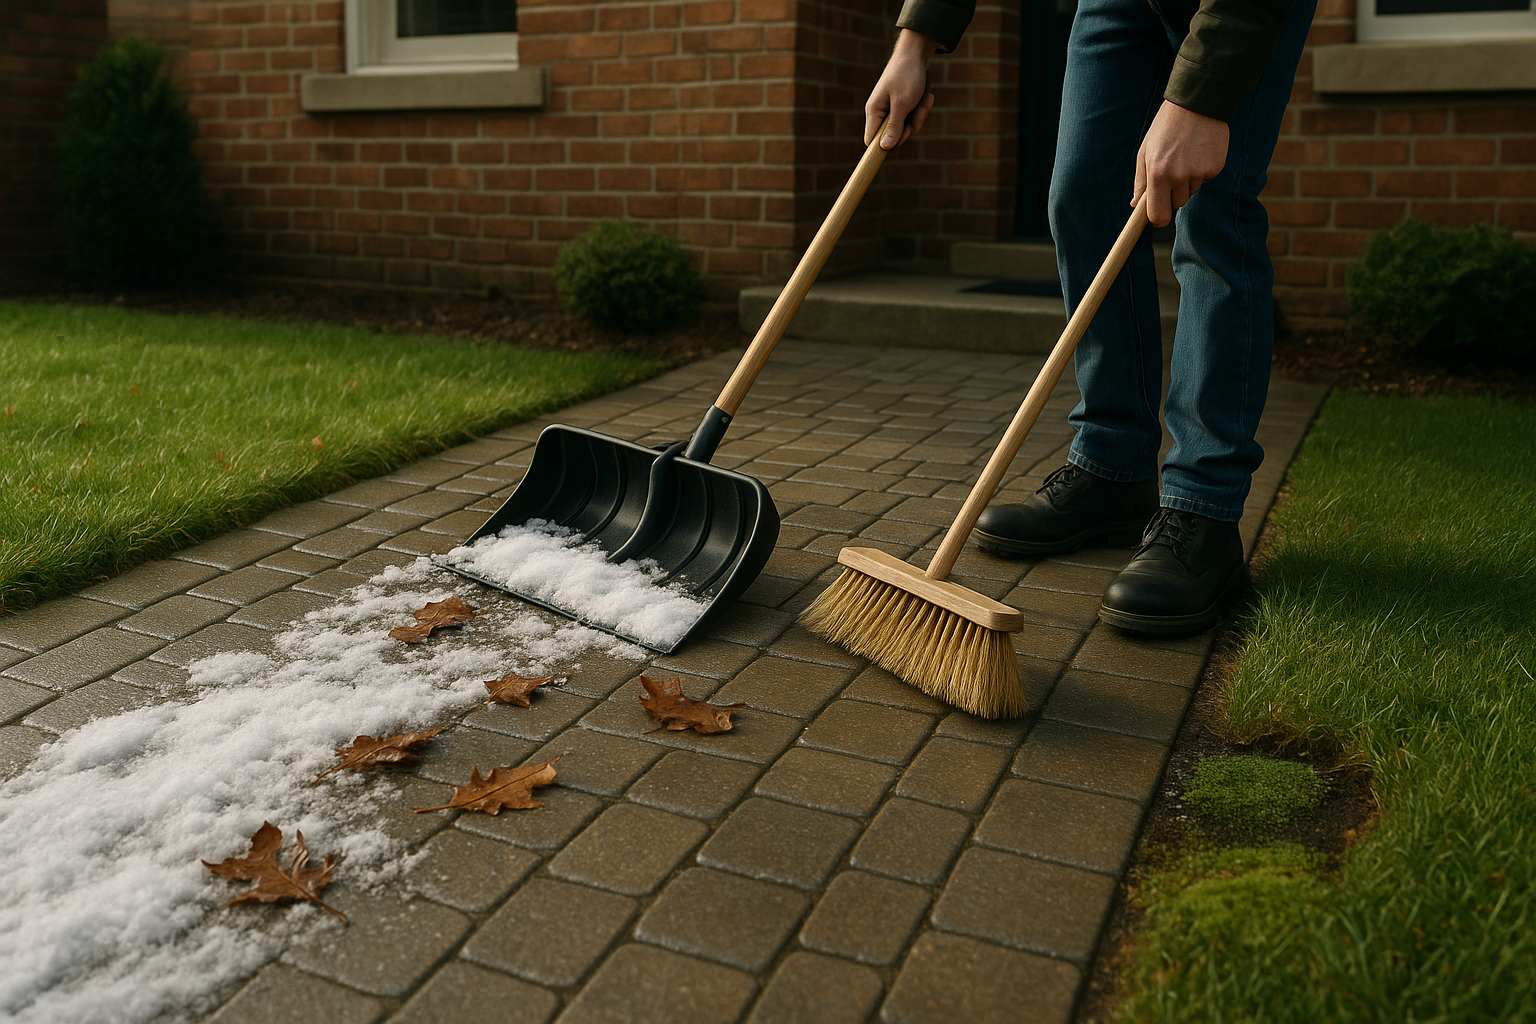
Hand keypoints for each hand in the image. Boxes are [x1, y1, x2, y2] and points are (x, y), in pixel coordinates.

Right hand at [865, 29, 938, 149]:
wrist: (916, 55)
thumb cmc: (906, 76)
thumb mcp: (902, 104)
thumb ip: (893, 127)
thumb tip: (884, 148)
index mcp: (874, 112)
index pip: (871, 140)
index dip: (883, 146)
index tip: (899, 140)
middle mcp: (881, 113)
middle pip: (892, 138)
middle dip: (908, 130)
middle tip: (916, 115)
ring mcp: (892, 111)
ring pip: (905, 130)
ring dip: (918, 119)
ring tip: (925, 102)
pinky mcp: (903, 108)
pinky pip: (912, 120)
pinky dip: (921, 111)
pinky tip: (928, 98)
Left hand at [1133, 101, 1229, 226]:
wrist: (1197, 103)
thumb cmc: (1165, 128)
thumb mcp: (1146, 151)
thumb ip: (1141, 181)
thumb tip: (1135, 205)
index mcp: (1158, 174)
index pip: (1158, 214)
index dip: (1158, 219)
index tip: (1158, 218)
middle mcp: (1179, 176)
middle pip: (1177, 204)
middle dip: (1173, 194)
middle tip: (1172, 170)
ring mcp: (1199, 172)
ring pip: (1192, 190)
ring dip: (1188, 180)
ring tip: (1186, 155)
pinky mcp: (1216, 167)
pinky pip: (1206, 178)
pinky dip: (1203, 169)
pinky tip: (1199, 151)